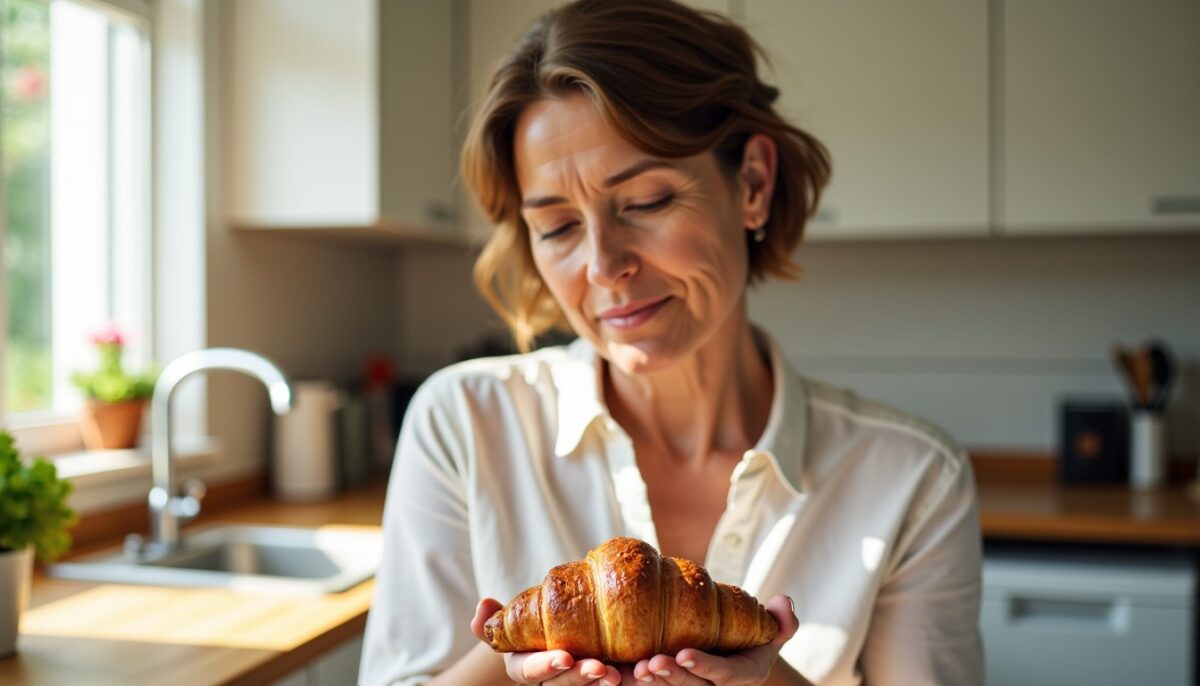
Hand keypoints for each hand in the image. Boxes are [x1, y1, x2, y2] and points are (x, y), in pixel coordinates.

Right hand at [472, 597, 621, 685]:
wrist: (564, 633)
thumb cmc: (537, 627)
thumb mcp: (516, 623)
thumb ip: (499, 620)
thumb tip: (483, 605)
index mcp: (525, 667)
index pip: (529, 672)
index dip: (545, 666)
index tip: (563, 656)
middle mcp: (551, 679)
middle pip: (563, 685)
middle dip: (581, 679)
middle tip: (601, 669)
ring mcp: (575, 683)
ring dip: (603, 684)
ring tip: (620, 675)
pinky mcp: (598, 681)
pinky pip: (611, 684)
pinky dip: (629, 680)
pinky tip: (642, 672)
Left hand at [627, 595, 798, 685]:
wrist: (739, 659)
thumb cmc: (755, 641)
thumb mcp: (775, 633)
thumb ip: (783, 622)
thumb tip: (783, 602)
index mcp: (741, 675)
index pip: (722, 674)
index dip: (704, 666)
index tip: (686, 655)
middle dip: (671, 677)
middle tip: (651, 664)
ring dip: (650, 682)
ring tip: (632, 671)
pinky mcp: (673, 683)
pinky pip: (653, 685)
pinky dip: (634, 681)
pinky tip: (614, 674)